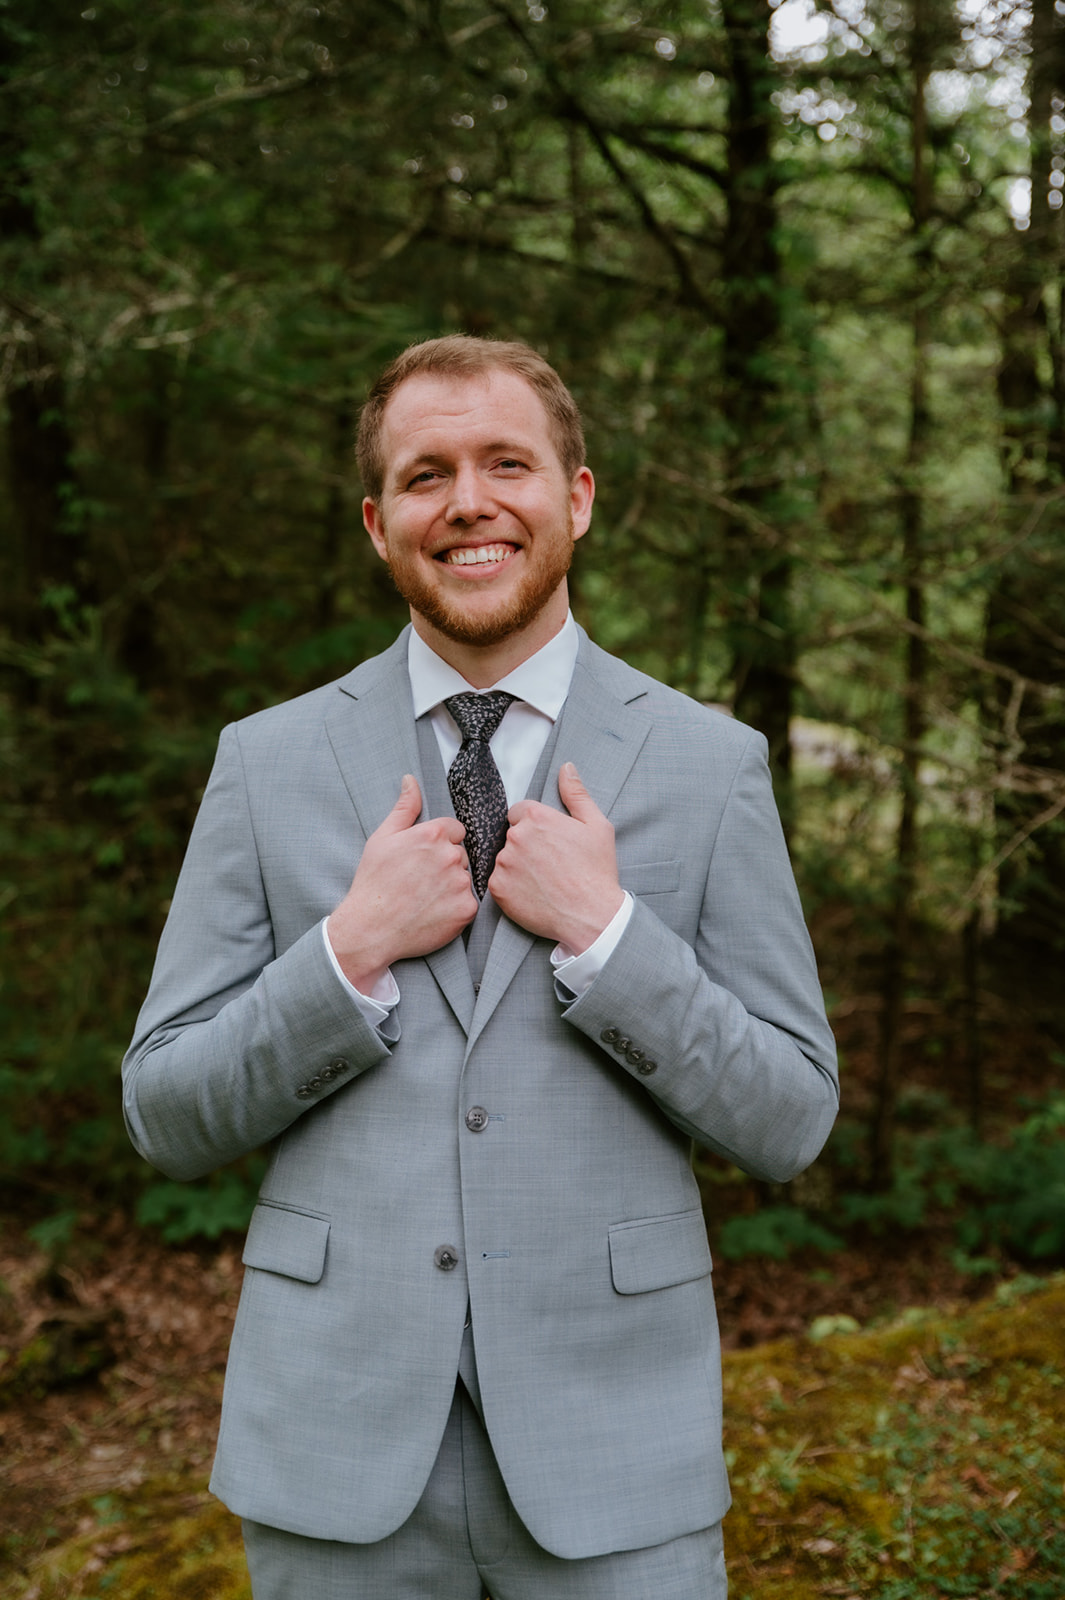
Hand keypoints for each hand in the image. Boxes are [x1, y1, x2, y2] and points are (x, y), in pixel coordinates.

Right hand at [327, 775, 476, 991]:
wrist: (370, 928)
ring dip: (451, 886)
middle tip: (420, 881)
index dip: (439, 844)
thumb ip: (404, 807)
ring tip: (425, 897)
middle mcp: (451, 856)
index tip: (422, 860)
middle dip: (446, 864)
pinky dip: (456, 908)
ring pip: (465, 878)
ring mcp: (461, 883)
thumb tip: (411, 780)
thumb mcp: (382, 838)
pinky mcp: (467, 909)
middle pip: (461, 854)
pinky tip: (434, 912)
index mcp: (433, 834)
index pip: (455, 830)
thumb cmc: (374, 882)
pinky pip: (469, 902)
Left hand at [488, 762, 624, 952]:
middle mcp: (516, 837)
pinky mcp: (497, 888)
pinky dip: (510, 887)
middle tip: (549, 864)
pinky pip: (497, 881)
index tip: (549, 843)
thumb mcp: (597, 826)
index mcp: (537, 817)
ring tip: (542, 881)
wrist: (591, 915)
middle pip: (511, 835)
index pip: (520, 812)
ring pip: (503, 858)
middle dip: (526, 846)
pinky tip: (532, 893)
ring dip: (516, 866)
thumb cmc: (596, 871)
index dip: (535, 827)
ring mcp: (504, 863)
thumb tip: (566, 768)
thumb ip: (576, 794)